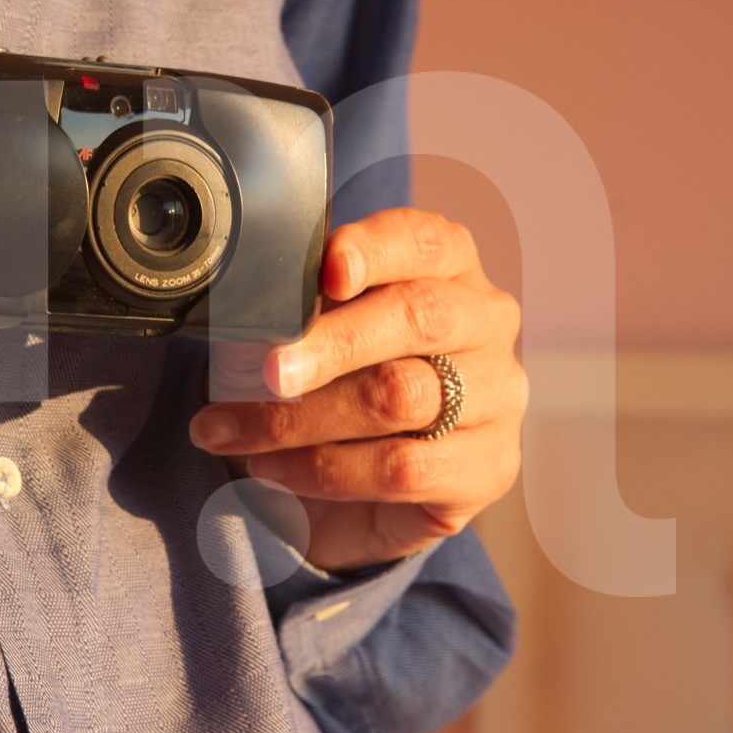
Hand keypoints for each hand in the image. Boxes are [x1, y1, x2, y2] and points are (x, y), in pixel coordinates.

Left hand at [188, 208, 525, 573]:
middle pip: (419, 317)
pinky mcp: (490, 467)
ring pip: (401, 397)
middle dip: (333, 343)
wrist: (364, 491)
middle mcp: (486, 323)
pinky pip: (403, 468)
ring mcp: (498, 396)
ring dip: (303, 418)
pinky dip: (325, 470)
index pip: (423, 240)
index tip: (329, 271)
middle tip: (268, 370)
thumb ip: (304, 299)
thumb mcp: (322, 328)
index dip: (375, 250)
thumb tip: (252, 286)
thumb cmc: (342, 383)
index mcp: (449, 267)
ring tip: (234, 431)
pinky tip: (274, 470)